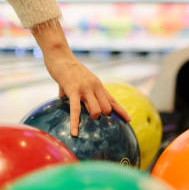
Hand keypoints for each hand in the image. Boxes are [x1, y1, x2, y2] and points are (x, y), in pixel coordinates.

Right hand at [32, 20, 129, 135]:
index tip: (128, 120)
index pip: (113, 100)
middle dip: (104, 116)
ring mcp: (85, 89)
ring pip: (96, 109)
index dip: (121, 111)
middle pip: (107, 107)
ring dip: (93, 116)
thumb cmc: (67, 68)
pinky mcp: (73, 90)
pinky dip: (75, 123)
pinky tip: (74, 133)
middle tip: (96, 119)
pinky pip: (76, 110)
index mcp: (98, 85)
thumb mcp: (77, 80)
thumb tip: (62, 98)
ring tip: (87, 118)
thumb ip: (74, 90)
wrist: (60, 56)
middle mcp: (95, 87)